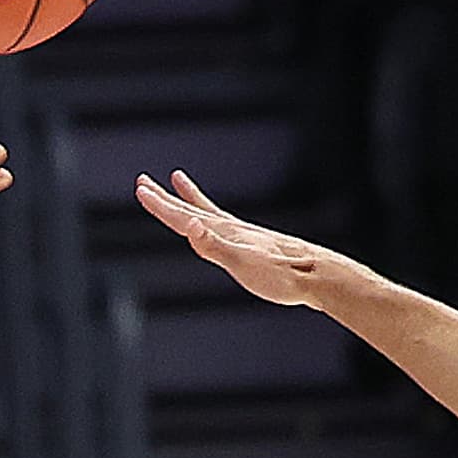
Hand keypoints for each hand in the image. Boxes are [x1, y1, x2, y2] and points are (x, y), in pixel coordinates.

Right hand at [137, 170, 346, 308]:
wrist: (316, 276)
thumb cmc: (280, 276)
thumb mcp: (242, 264)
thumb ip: (214, 246)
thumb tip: (191, 226)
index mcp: (224, 233)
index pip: (184, 217)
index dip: (160, 206)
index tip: (140, 190)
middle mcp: (231, 229)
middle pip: (190, 210)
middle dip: (165, 198)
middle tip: (142, 182)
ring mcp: (242, 235)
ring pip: (205, 213)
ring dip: (187, 200)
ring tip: (176, 181)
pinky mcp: (253, 244)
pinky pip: (223, 224)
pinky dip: (211, 217)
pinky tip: (212, 220)